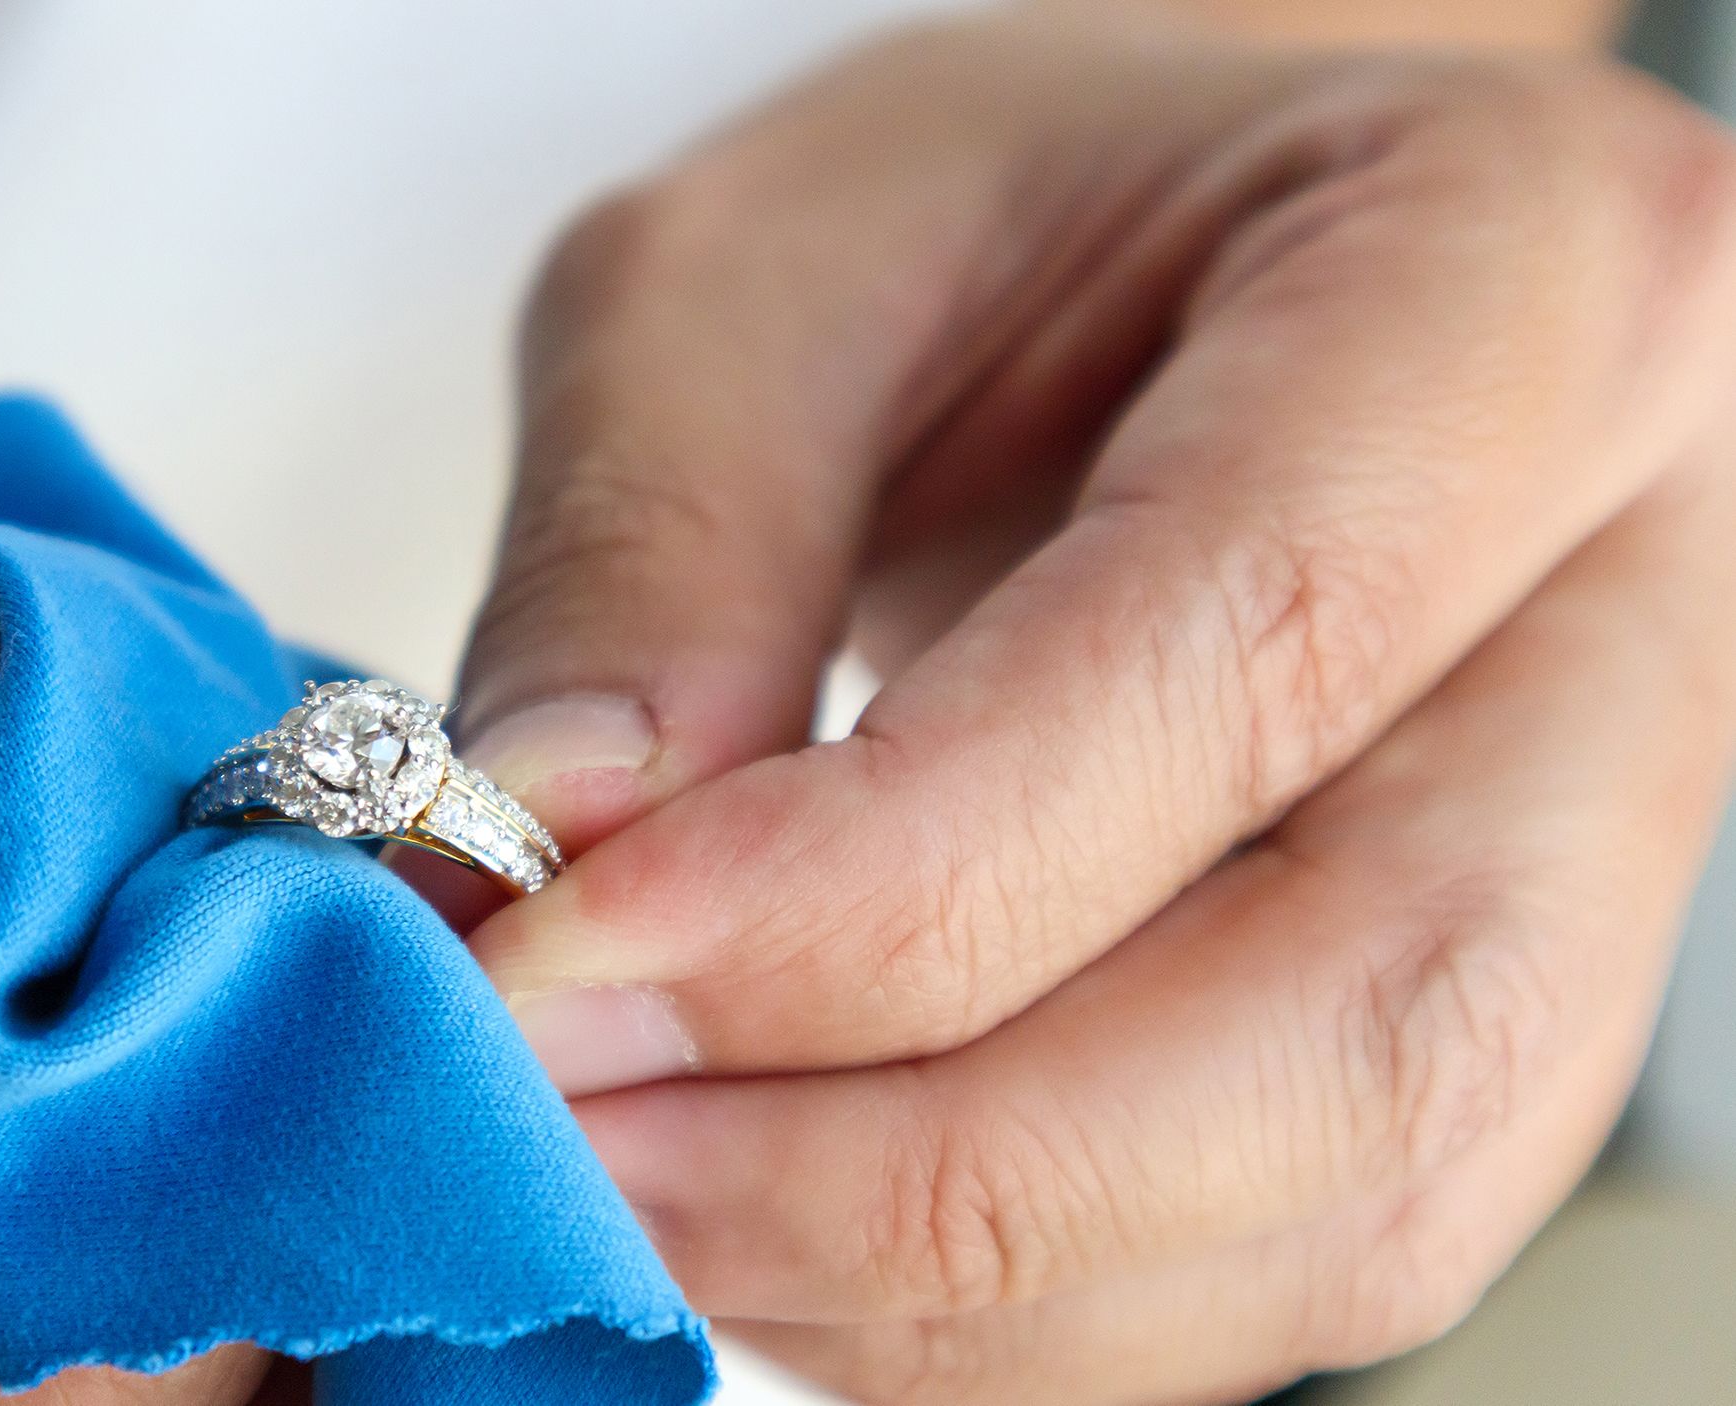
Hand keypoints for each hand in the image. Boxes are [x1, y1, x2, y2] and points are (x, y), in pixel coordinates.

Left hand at [453, 8, 1735, 1401]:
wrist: (1133, 283)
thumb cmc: (977, 222)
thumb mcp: (753, 274)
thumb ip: (655, 550)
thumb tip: (553, 863)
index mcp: (1528, 285)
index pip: (1259, 642)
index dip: (888, 876)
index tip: (569, 959)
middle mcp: (1631, 604)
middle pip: (1365, 1008)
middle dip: (916, 1156)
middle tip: (570, 1140)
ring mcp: (1594, 857)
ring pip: (1339, 1206)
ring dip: (931, 1273)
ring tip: (626, 1186)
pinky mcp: (1477, 1034)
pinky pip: (1272, 1276)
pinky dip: (983, 1315)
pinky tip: (760, 1222)